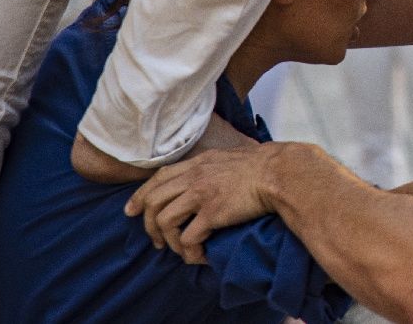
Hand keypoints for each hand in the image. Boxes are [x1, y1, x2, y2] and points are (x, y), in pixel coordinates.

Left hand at [125, 142, 291, 263]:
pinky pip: (188, 239)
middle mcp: (194, 177)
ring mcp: (201, 194)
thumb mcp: (230, 156)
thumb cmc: (264, 166)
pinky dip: (190, 252)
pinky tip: (202, 255)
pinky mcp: (212, 213)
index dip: (140, 196)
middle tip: (158, 242)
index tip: (131, 211)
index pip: (158, 178)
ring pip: (164, 222)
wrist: (281, 172)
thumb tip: (208, 177)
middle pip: (153, 202)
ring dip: (170, 242)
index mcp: (198, 163)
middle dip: (149, 226)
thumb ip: (212, 165)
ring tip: (182, 250)